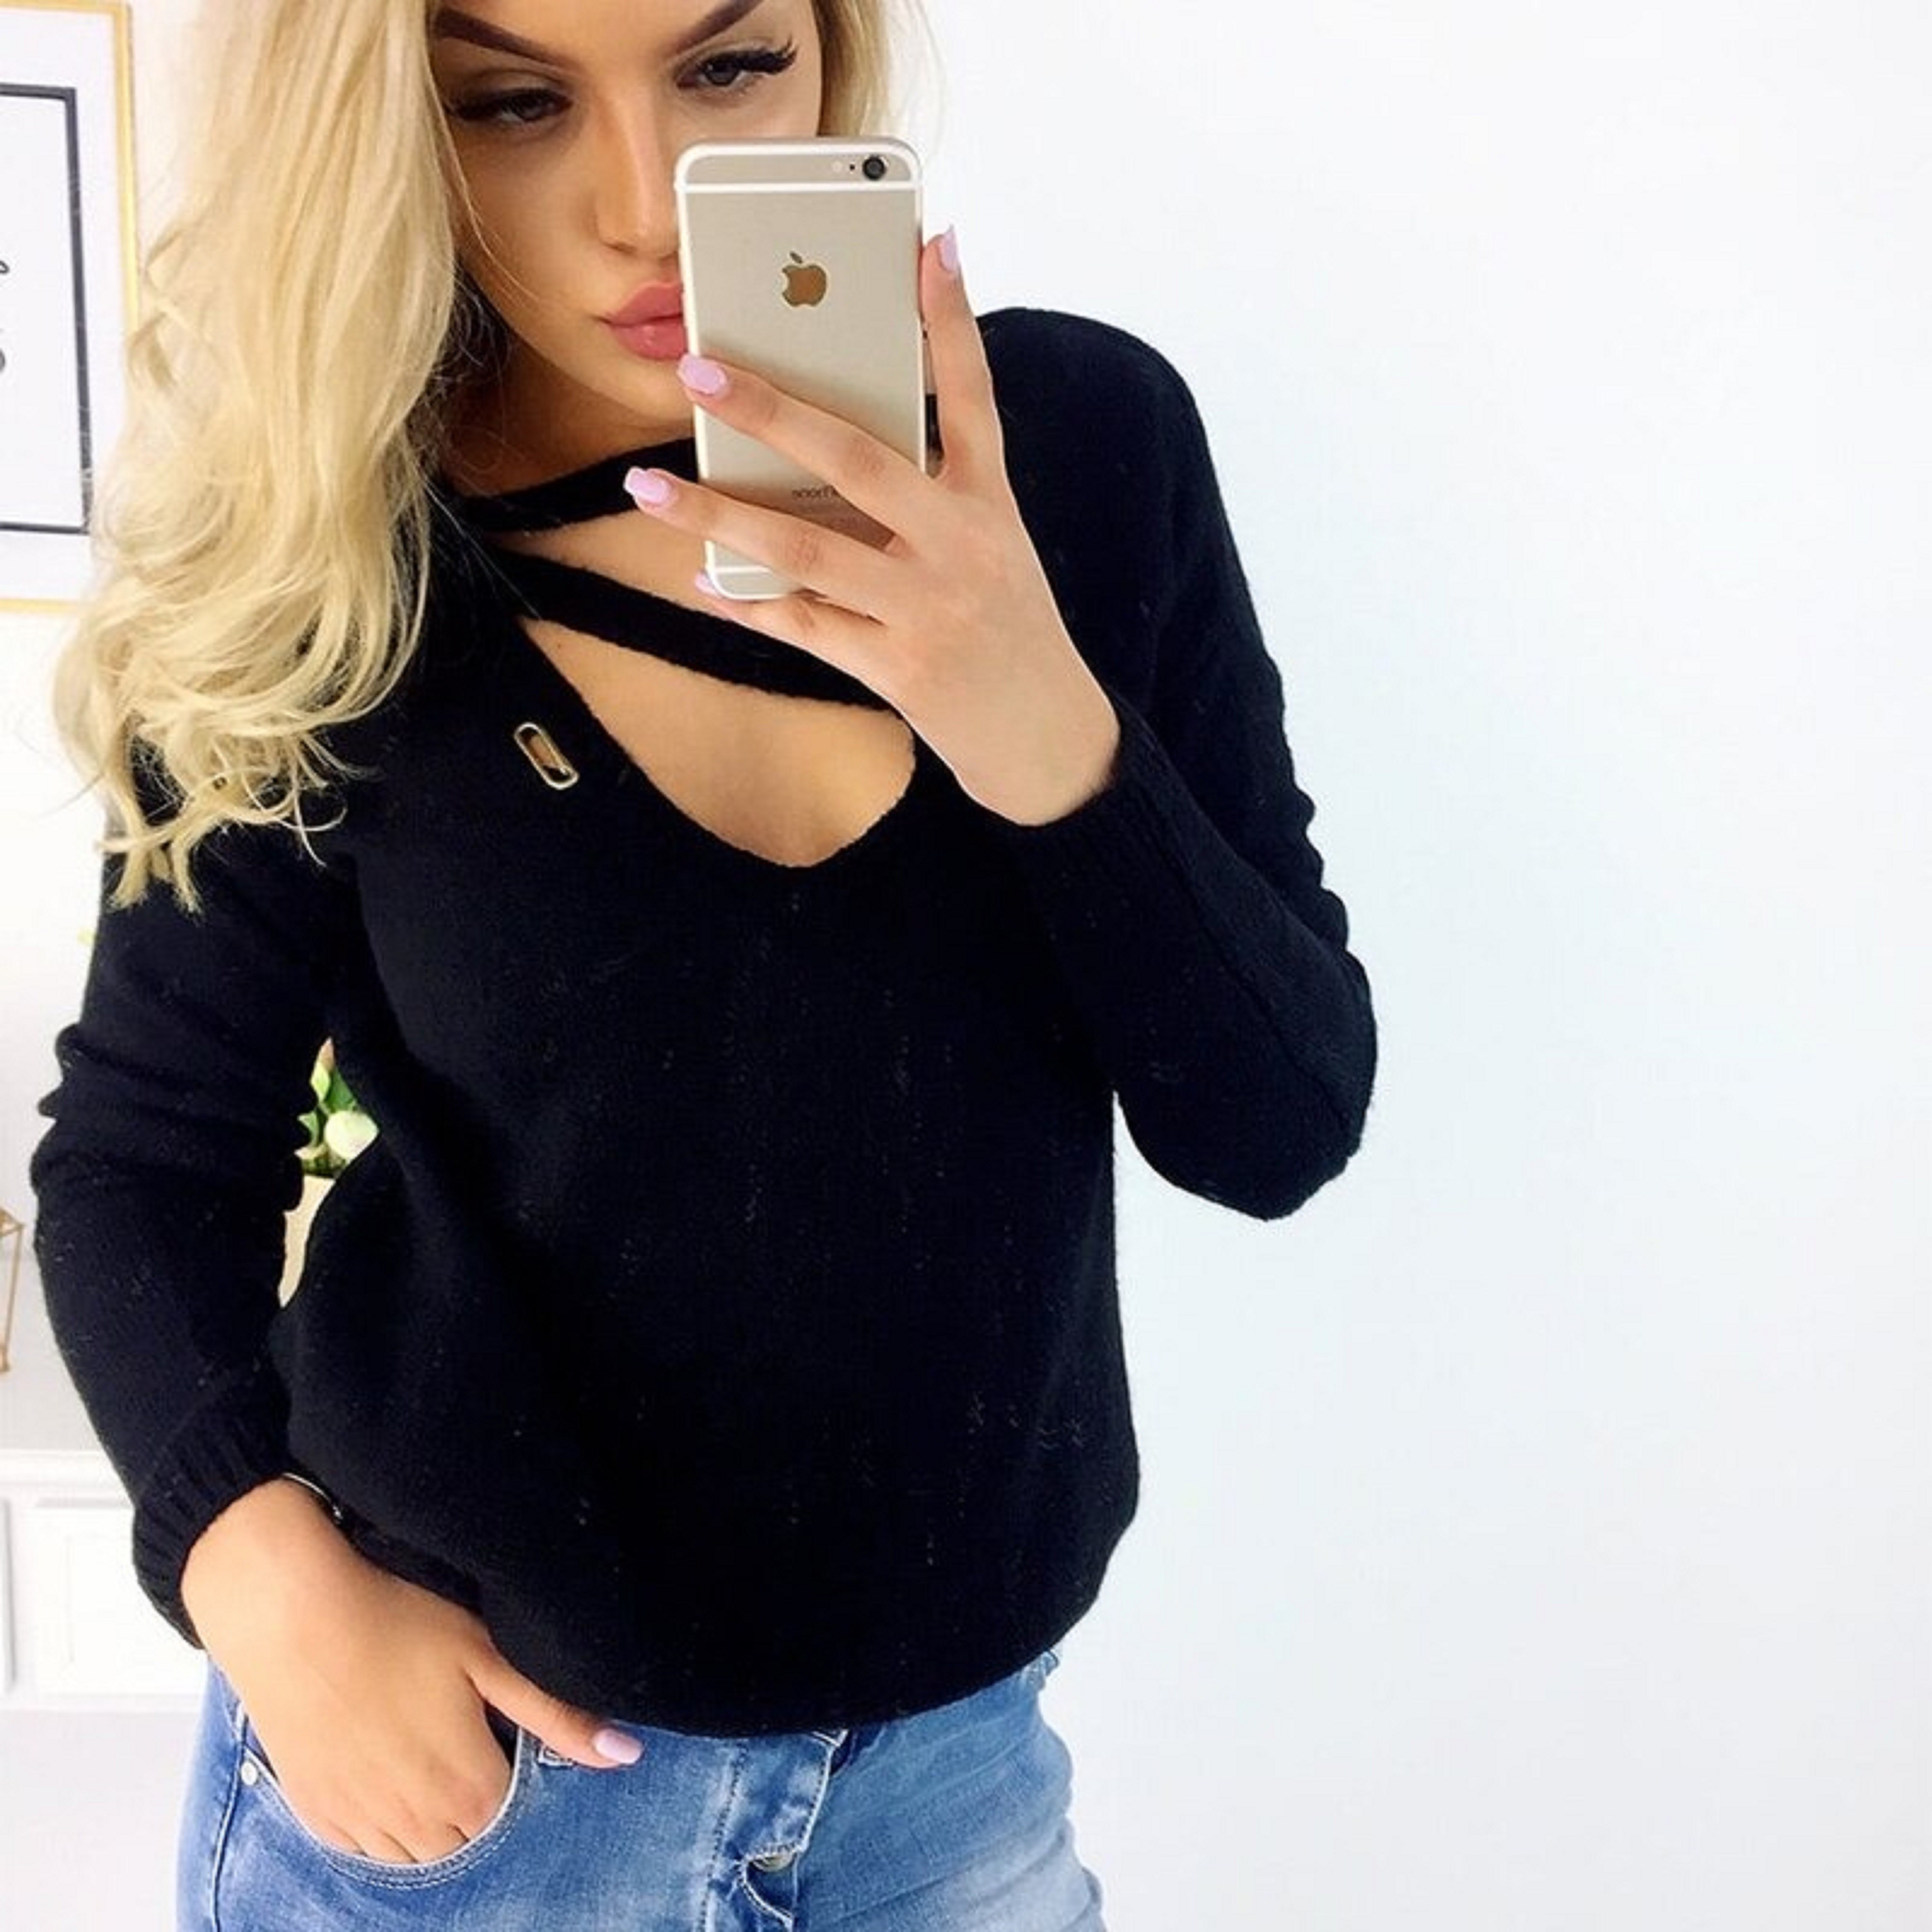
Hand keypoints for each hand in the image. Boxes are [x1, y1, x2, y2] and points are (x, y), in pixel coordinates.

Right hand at [193, 1509, 637, 1864]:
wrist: (291, 1616)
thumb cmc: (398, 1622)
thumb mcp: (489, 1657)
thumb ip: (556, 1714)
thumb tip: (625, 1754)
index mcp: (469, 1789)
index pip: (512, 1813)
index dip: (512, 1771)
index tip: (499, 1730)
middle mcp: (417, 1824)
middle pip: (466, 1839)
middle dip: (475, 1801)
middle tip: (460, 1734)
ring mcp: (361, 1824)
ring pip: (416, 1852)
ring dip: (430, 1819)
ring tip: (424, 1750)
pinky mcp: (318, 1813)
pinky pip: (364, 1846)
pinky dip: (382, 1823)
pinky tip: (382, 1770)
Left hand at [623, 228, 1121, 826]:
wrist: (1048, 739)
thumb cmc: (1005, 627)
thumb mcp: (991, 546)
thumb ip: (930, 491)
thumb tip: (828, 442)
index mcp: (990, 504)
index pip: (973, 395)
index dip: (952, 320)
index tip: (930, 243)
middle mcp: (961, 546)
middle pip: (859, 459)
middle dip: (773, 410)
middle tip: (698, 368)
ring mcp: (927, 609)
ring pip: (805, 550)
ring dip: (717, 515)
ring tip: (645, 487)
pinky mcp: (898, 668)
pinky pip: (804, 627)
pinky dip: (748, 602)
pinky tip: (699, 579)